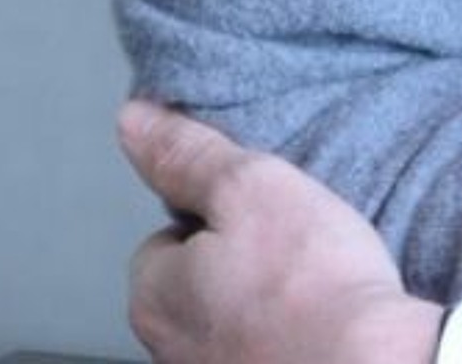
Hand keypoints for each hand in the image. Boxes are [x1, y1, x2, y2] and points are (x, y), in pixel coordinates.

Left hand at [119, 99, 445, 363]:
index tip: (252, 213)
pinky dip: (293, 339)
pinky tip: (325, 324)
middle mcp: (172, 356)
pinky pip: (273, 351)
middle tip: (287, 248)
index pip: (164, 238)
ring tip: (313, 287)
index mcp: (153, 301)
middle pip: (197, 284)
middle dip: (237, 263)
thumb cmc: (314, 289)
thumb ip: (186, 154)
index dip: (214, 216)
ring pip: (235, 322)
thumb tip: (136, 122)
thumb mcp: (247, 185)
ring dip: (266, 305)